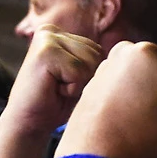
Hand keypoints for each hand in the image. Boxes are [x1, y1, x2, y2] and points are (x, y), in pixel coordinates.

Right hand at [0, 26, 103, 157]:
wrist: (28, 126)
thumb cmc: (58, 105)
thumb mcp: (81, 78)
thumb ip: (96, 62)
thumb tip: (129, 54)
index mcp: (60, 34)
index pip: (98, 51)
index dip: (89, 76)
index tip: (66, 86)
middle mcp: (51, 31)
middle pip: (97, 54)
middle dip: (85, 79)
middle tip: (61, 89)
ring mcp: (47, 39)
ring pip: (91, 62)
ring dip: (79, 84)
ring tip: (58, 90)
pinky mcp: (45, 52)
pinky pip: (80, 72)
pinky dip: (72, 89)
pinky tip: (54, 91)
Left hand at [55, 42, 156, 157]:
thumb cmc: (142, 136)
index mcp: (148, 51)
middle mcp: (123, 52)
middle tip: (152, 123)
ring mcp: (104, 69)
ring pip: (145, 87)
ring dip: (147, 104)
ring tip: (135, 125)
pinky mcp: (92, 86)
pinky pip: (124, 95)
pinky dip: (128, 108)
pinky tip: (122, 126)